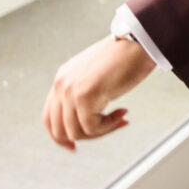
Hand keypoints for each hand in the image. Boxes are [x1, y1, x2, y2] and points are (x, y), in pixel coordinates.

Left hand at [42, 36, 154, 150]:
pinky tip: (123, 112)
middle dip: (85, 136)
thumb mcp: (96, 75)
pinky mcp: (84, 96)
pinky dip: (109, 126)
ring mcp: (70, 90)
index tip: (75, 147)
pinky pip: (92, 127)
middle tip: (108, 128)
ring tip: (119, 116)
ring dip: (101, 131)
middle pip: (59, 130)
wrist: (139, 41)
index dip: (60, 137)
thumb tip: (85, 122)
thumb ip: (84, 93)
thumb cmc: (125, 57)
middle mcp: (61, 84)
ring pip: (76, 132)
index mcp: (63, 78)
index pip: (49, 117)